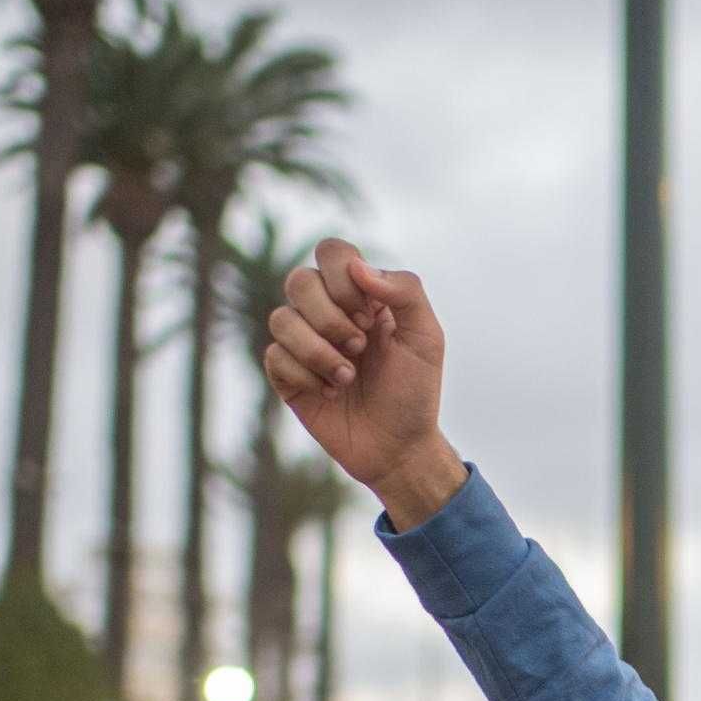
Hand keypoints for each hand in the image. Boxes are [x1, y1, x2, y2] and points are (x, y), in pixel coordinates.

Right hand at [264, 238, 461, 525]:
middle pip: (299, 281)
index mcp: (360, 295)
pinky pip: (274, 356)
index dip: (343, 279)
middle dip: (330, 318)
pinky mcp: (286, 374)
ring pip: (280, 318)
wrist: (399, 448)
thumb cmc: (414, 391)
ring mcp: (303, 342)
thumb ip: (405, 291)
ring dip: (319, 351)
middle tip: (360, 347)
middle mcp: (327, 312)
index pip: (331, 252)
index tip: (370, 317)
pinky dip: (305, 375)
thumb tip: (357, 266)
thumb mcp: (426, 338)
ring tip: (348, 378)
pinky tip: (329, 393)